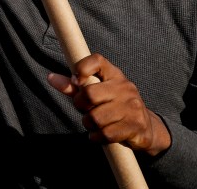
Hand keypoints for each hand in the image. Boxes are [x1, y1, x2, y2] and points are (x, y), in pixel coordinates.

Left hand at [47, 53, 170, 155]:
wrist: (145, 128)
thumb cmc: (113, 106)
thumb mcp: (96, 92)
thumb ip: (73, 86)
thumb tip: (50, 78)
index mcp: (114, 74)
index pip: (96, 60)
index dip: (81, 69)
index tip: (76, 82)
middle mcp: (125, 87)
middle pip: (89, 94)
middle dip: (80, 105)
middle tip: (85, 110)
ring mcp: (132, 106)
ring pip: (95, 118)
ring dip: (88, 124)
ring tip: (93, 123)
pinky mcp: (135, 125)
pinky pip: (105, 134)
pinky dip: (96, 137)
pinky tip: (99, 134)